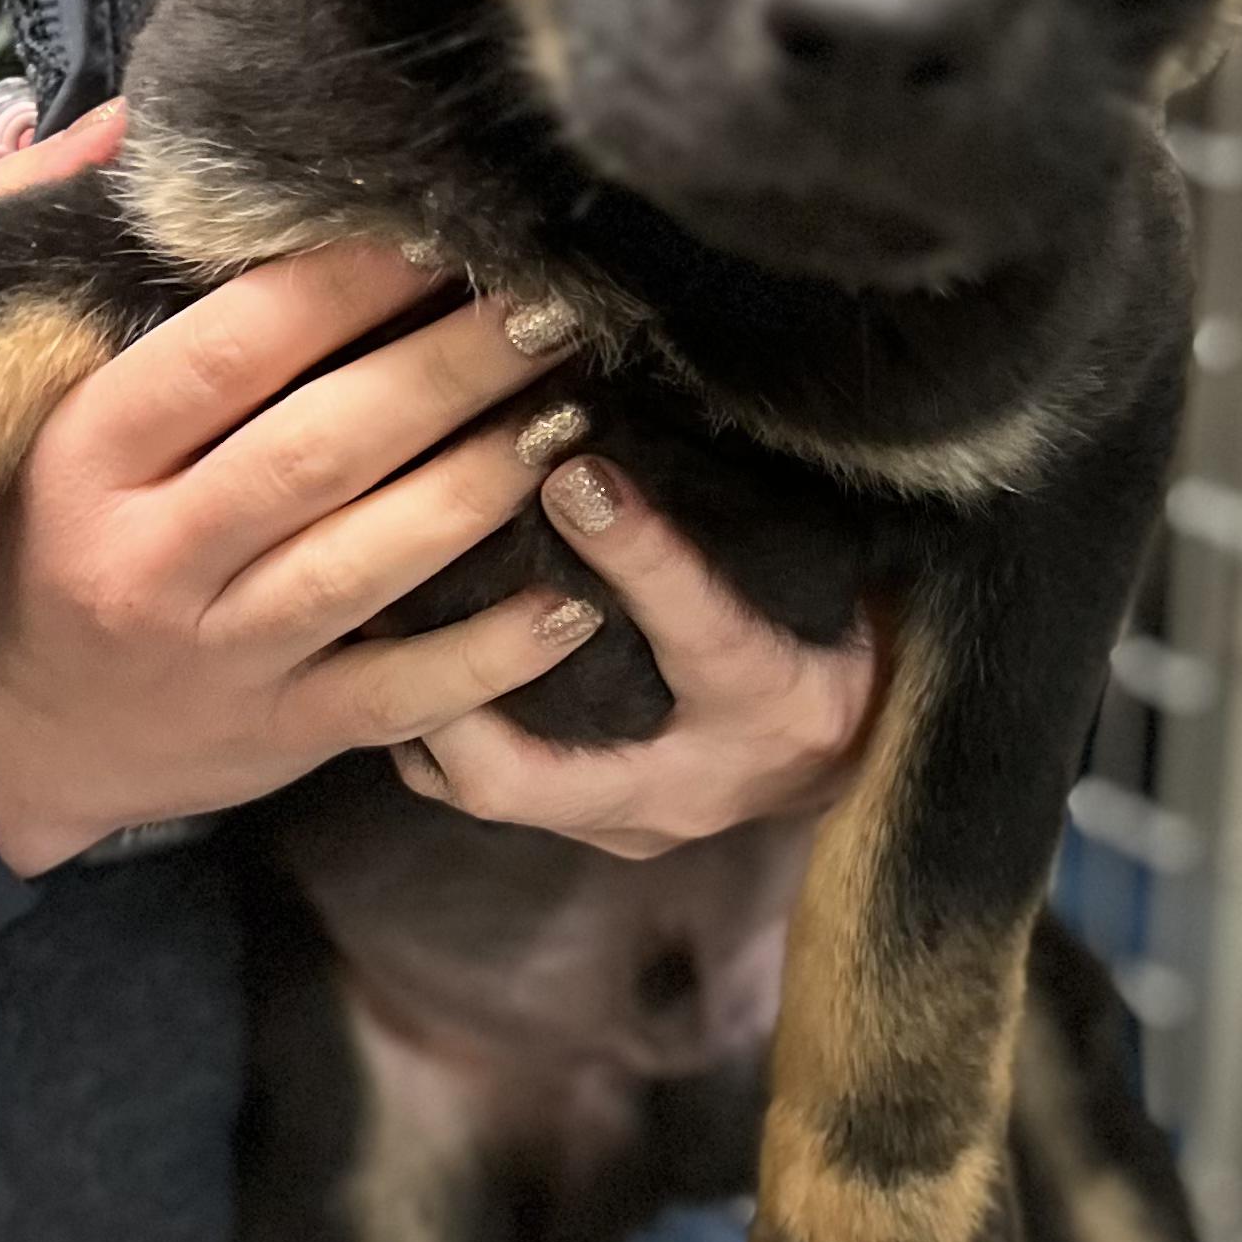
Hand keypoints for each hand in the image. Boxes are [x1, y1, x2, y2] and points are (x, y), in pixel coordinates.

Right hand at [0, 103, 606, 876]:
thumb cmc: (9, 537)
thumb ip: (44, 247)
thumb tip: (124, 123)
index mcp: (85, 457)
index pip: (230, 351)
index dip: (345, 283)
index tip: (435, 229)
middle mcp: (150, 559)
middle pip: (324, 447)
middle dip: (448, 369)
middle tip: (546, 308)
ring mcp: (219, 658)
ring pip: (373, 561)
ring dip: (485, 484)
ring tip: (573, 413)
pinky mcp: (277, 739)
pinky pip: (403, 696)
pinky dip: (496, 651)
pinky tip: (574, 597)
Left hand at [396, 452, 875, 861]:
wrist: (872, 742)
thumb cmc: (841, 623)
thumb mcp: (825, 562)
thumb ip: (735, 508)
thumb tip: (636, 408)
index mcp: (777, 699)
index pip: (700, 627)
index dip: (634, 553)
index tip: (573, 470)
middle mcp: (700, 783)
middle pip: (537, 775)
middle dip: (448, 690)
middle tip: (388, 603)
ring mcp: (639, 825)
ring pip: (491, 792)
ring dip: (422, 713)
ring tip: (369, 621)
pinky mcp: (603, 833)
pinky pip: (495, 790)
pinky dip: (443, 732)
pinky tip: (402, 658)